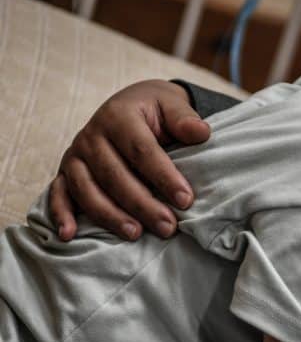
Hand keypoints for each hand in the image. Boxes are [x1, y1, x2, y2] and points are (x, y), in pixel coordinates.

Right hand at [50, 79, 209, 240]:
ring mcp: (76, 155)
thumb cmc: (156, 112)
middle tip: (168, 227)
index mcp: (119, 117)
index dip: (164, 177)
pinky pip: (58, 194)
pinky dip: (61, 215)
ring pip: (87, 190)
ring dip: (110, 215)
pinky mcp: (66, 172)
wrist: (130, 105)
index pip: (142, 151)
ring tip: (136, 234)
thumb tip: (201, 132)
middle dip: (142, 205)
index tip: (186, 200)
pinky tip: (69, 236)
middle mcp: (92, 136)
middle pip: (115, 175)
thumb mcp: (172, 106)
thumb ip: (184, 119)